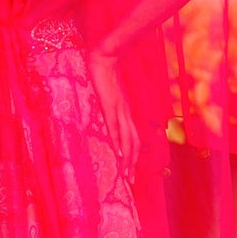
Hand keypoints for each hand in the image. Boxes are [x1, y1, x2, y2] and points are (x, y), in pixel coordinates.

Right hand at [88, 47, 138, 174]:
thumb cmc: (103, 73)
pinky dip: (117, 141)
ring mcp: (119, 110)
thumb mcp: (107, 94)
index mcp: (125, 112)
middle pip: (133, 143)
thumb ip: (107, 105)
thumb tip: (103, 114)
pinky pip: (115, 126)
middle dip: (132, 163)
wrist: (105, 56)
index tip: (130, 172)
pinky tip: (118, 152)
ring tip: (126, 174)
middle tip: (130, 181)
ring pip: (127, 138)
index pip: (132, 138)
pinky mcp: (110, 105)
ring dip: (127, 158)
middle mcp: (125, 114)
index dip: (132, 156)